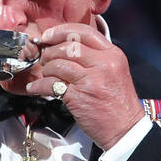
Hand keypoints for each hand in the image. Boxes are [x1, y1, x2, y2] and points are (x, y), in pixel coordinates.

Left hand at [25, 23, 144, 150]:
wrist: (125, 129)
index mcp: (113, 55)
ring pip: (58, 64)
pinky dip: (39, 85)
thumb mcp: (115, 72)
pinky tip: (35, 88)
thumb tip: (66, 46)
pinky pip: (51, 84)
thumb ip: (96, 57)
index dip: (61, 31)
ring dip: (46, 69)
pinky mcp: (78, 97)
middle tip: (46, 59)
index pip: (84, 31)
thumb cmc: (118, 103)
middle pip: (68, 46)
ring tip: (45, 74)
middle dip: (51, 51)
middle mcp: (103, 64)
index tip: (49, 36)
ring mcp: (91, 80)